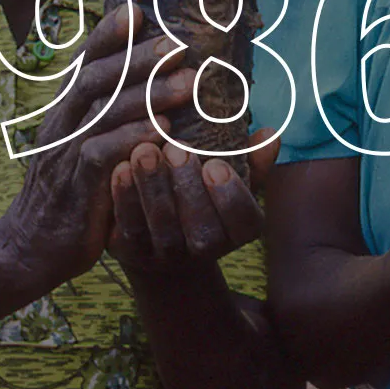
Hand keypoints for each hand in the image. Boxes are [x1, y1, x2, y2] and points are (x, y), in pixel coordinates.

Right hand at [0, 4, 194, 290]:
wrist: (31, 247)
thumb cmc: (73, 192)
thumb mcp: (85, 146)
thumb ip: (110, 116)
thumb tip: (152, 83)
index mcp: (65, 110)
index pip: (84, 63)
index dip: (107, 35)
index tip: (138, 11)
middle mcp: (62, 122)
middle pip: (98, 79)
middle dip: (139, 58)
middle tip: (180, 44)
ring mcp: (65, 152)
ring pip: (104, 112)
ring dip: (150, 93)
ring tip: (190, 81)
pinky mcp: (76, 185)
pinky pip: (102, 154)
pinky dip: (133, 137)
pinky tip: (165, 129)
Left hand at [109, 128, 279, 275]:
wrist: (159, 237)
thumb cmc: (203, 195)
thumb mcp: (228, 178)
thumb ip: (249, 159)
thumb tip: (269, 133)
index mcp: (237, 231)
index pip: (245, 222)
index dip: (232, 197)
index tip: (216, 165)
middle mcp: (205, 249)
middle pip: (203, 229)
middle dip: (189, 187)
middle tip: (178, 149)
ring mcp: (167, 255)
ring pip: (164, 227)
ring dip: (153, 188)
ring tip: (144, 151)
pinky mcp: (132, 251)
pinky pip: (130, 227)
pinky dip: (125, 198)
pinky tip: (120, 168)